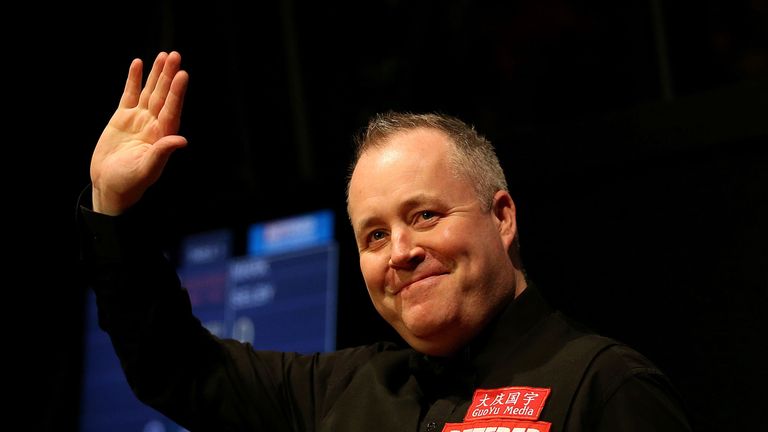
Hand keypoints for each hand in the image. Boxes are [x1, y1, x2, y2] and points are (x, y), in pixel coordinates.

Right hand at [90, 51, 188, 214]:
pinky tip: (138, 64)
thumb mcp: (146, 169)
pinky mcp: (123, 117)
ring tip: (163, 55)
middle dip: (168, 76)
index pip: (172, 110)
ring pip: (149, 91)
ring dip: (156, 74)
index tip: (182, 75)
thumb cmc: (130, 182)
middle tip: (175, 56)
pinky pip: (130, 94)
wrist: (110, 184)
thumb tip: (182, 141)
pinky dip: (134, 80)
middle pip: (163, 96)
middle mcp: (154, 124)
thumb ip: (162, 152)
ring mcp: (139, 119)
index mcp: (163, 136)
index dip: (177, 93)